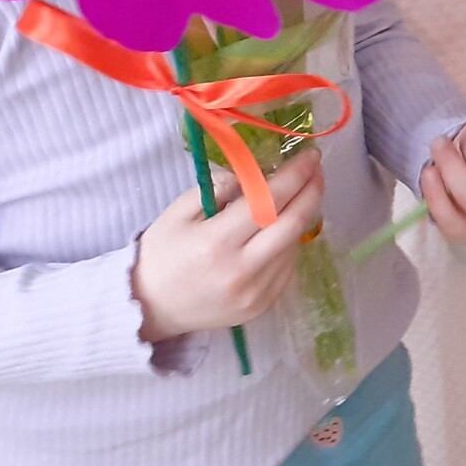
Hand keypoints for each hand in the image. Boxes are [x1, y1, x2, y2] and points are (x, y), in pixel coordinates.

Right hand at [131, 149, 324, 342]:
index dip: (296, 175)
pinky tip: (279, 230)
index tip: (311, 155)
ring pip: (294, 245)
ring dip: (301, 216)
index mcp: (215, 243)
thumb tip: (255, 175)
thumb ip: (218, 188)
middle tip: (316, 170)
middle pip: (293, 224)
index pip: (269, 202)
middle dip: (312, 191)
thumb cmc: (160, 255)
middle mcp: (241, 271)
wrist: (148, 309)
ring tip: (297, 196)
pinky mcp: (262, 306)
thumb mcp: (177, 213)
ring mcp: (255, 293)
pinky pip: (288, 267)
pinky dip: (289, 243)